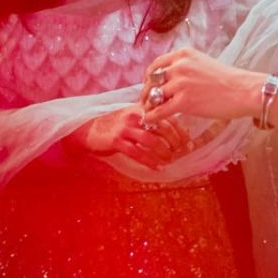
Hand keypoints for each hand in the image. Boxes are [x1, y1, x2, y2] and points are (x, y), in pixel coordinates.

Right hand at [63, 104, 191, 169]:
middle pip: (163, 129)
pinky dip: (150, 162)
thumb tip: (177, 132)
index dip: (181, 131)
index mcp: (143, 109)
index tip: (188, 143)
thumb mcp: (135, 119)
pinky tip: (157, 168)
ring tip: (169, 160)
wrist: (89, 129)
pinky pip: (137, 153)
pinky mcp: (116, 140)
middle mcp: (136, 116)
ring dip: (164, 153)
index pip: (168, 117)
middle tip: (180, 153)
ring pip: (152, 141)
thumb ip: (153, 122)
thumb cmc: (116, 126)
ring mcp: (125, 128)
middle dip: (175, 143)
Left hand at [140, 47, 263, 124]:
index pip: (156, 64)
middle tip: (146, 102)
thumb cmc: (229, 80)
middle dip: (146, 92)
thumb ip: (186, 68)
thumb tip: (172, 81)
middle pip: (152, 80)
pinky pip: (160, 110)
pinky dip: (152, 116)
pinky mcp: (184, 101)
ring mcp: (181, 83)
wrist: (244, 91)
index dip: (149, 77)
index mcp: (184, 54)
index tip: (148, 86)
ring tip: (148, 112)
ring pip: (153, 95)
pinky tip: (150, 121)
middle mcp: (179, 66)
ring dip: (148, 105)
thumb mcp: (204, 64)